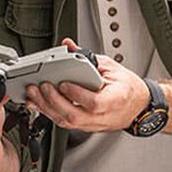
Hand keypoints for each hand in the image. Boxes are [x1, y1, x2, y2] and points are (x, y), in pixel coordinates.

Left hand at [25, 38, 149, 132]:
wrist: (137, 106)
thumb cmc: (127, 88)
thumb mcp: (111, 67)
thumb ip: (88, 58)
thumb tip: (69, 46)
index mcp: (115, 100)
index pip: (94, 103)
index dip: (77, 95)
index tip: (63, 84)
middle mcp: (103, 116)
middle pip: (75, 116)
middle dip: (54, 101)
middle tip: (42, 86)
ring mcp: (93, 124)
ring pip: (67, 122)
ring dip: (47, 108)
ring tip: (34, 94)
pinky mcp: (84, 126)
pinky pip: (65, 123)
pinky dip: (49, 113)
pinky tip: (38, 104)